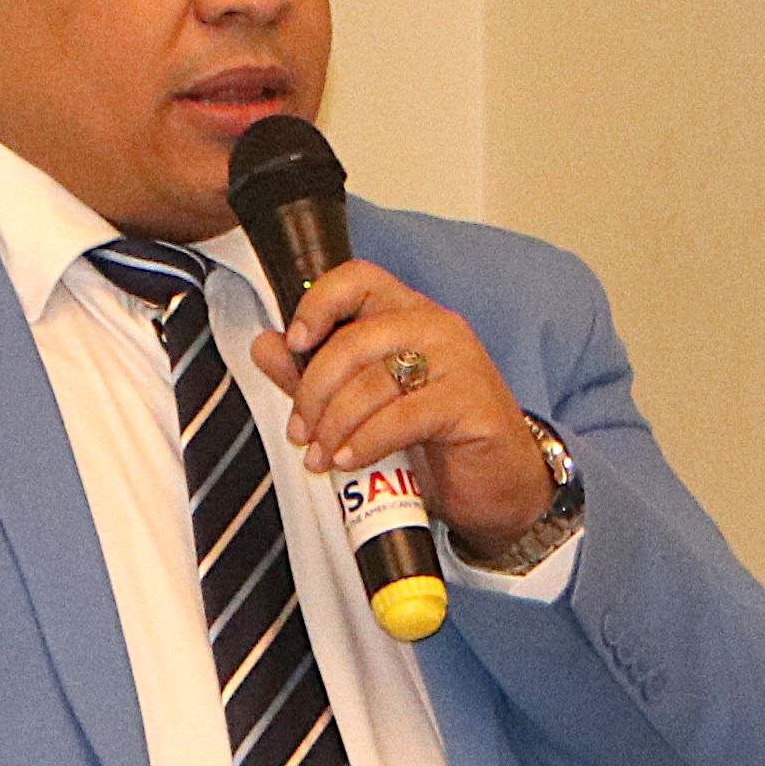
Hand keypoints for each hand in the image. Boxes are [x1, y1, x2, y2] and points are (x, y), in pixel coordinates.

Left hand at [250, 260, 552, 558]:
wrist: (499, 486)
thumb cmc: (436, 441)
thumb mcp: (367, 407)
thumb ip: (316, 375)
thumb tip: (265, 346)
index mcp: (409, 315)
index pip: (358, 279)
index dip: (317, 304)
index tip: (294, 343)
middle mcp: (437, 328)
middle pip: (353, 340)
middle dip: (313, 391)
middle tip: (301, 432)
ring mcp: (459, 362)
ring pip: (372, 382)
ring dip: (334, 425)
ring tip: (322, 457)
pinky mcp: (470, 403)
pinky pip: (400, 417)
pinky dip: (365, 442)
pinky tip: (349, 462)